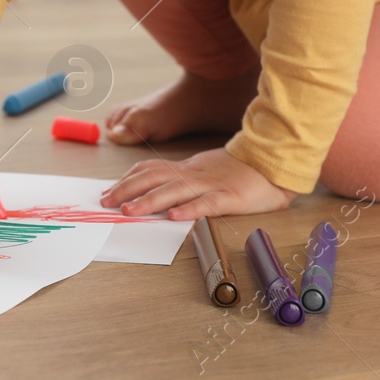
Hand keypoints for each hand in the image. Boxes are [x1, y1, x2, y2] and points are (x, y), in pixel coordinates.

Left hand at [99, 148, 295, 220]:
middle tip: (106, 203)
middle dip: (127, 190)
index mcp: (187, 169)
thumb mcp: (204, 171)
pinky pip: (208, 203)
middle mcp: (194, 174)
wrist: (273, 162)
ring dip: (149, 201)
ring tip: (129, 211)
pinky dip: (190, 210)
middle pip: (155, 179)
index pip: (150, 170)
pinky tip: (174, 217)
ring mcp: (211, 184)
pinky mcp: (231, 196)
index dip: (127, 180)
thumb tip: (156, 193)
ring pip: (175, 191)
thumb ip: (182, 179)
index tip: (108, 191)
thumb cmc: (238, 171)